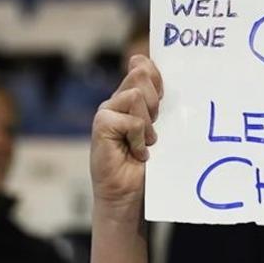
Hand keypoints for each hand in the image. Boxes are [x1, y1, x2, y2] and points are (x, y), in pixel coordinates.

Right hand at [90, 54, 162, 217]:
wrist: (129, 196)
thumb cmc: (146, 168)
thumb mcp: (158, 130)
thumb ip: (158, 105)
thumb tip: (157, 74)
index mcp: (130, 98)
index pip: (142, 66)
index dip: (156, 76)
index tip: (162, 100)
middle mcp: (116, 101)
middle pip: (141, 76)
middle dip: (155, 103)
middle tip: (153, 131)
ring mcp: (106, 112)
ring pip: (136, 96)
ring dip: (147, 124)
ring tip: (146, 144)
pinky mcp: (101, 125)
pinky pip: (131, 121)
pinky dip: (139, 139)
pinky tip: (138, 154)